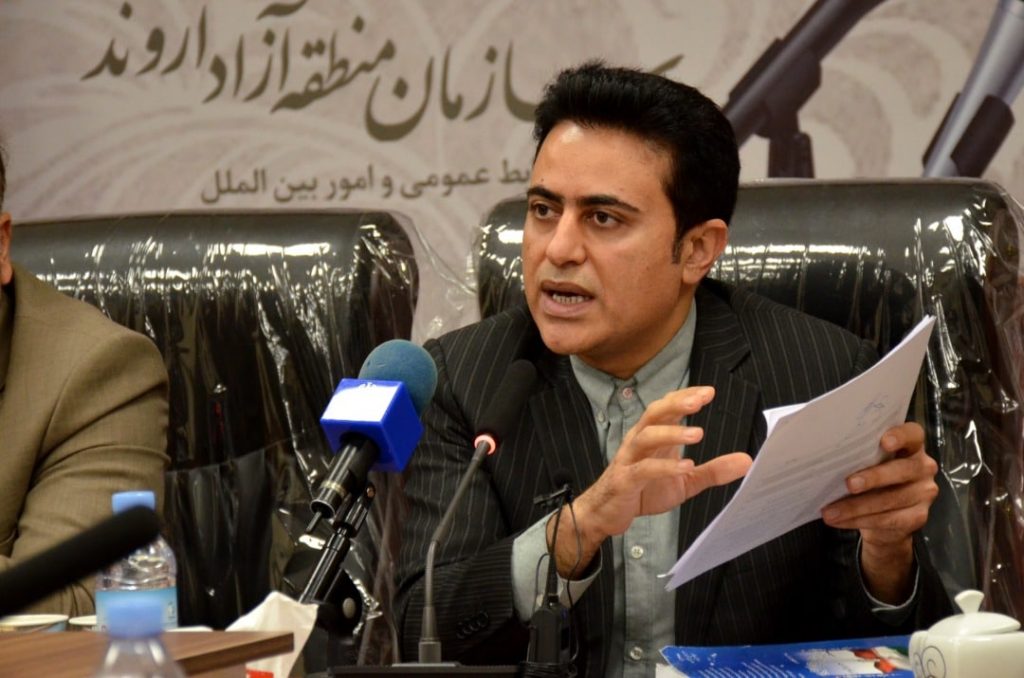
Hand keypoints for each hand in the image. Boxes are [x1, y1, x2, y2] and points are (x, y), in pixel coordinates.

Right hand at [548, 386, 751, 577]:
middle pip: (654, 413)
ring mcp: (630, 459)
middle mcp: (640, 441)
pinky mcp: (625, 480)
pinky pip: (644, 469)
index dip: (686, 397)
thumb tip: (747, 460)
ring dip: (672, 432)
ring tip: (698, 434)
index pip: (668, 408)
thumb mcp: (685, 481)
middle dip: (677, 403)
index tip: (709, 391)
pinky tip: (685, 466)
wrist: (606, 514)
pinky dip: (665, 467)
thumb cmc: (643, 491)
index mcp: (654, 436)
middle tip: (701, 400)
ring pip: (647, 436)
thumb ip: (713, 470)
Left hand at [821, 421, 938, 603]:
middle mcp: (923, 467)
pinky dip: (859, 520)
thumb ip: (856, 453)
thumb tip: (817, 447)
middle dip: (875, 477)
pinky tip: (839, 520)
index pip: (913, 434)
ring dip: (857, 507)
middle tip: (848, 484)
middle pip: (904, 470)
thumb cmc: (870, 479)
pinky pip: (887, 520)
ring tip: (830, 511)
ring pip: (891, 500)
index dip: (901, 436)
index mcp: (911, 446)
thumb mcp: (866, 462)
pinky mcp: (918, 517)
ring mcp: (924, 493)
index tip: (883, 441)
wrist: (886, 519)